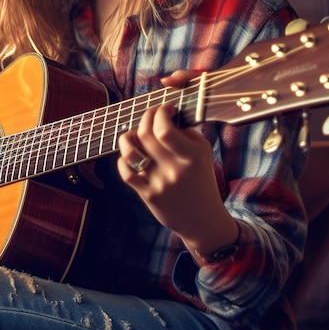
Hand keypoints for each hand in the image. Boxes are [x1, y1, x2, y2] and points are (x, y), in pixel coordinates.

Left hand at [117, 71, 237, 254]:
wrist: (203, 220)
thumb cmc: (202, 180)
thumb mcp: (204, 153)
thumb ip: (186, 132)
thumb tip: (165, 115)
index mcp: (191, 157)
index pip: (165, 129)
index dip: (159, 112)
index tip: (164, 109)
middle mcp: (174, 170)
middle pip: (146, 134)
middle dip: (145, 117)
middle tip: (151, 116)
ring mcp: (158, 183)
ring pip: (130, 151)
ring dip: (128, 137)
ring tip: (135, 134)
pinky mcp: (147, 195)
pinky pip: (125, 171)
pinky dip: (124, 158)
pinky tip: (133, 155)